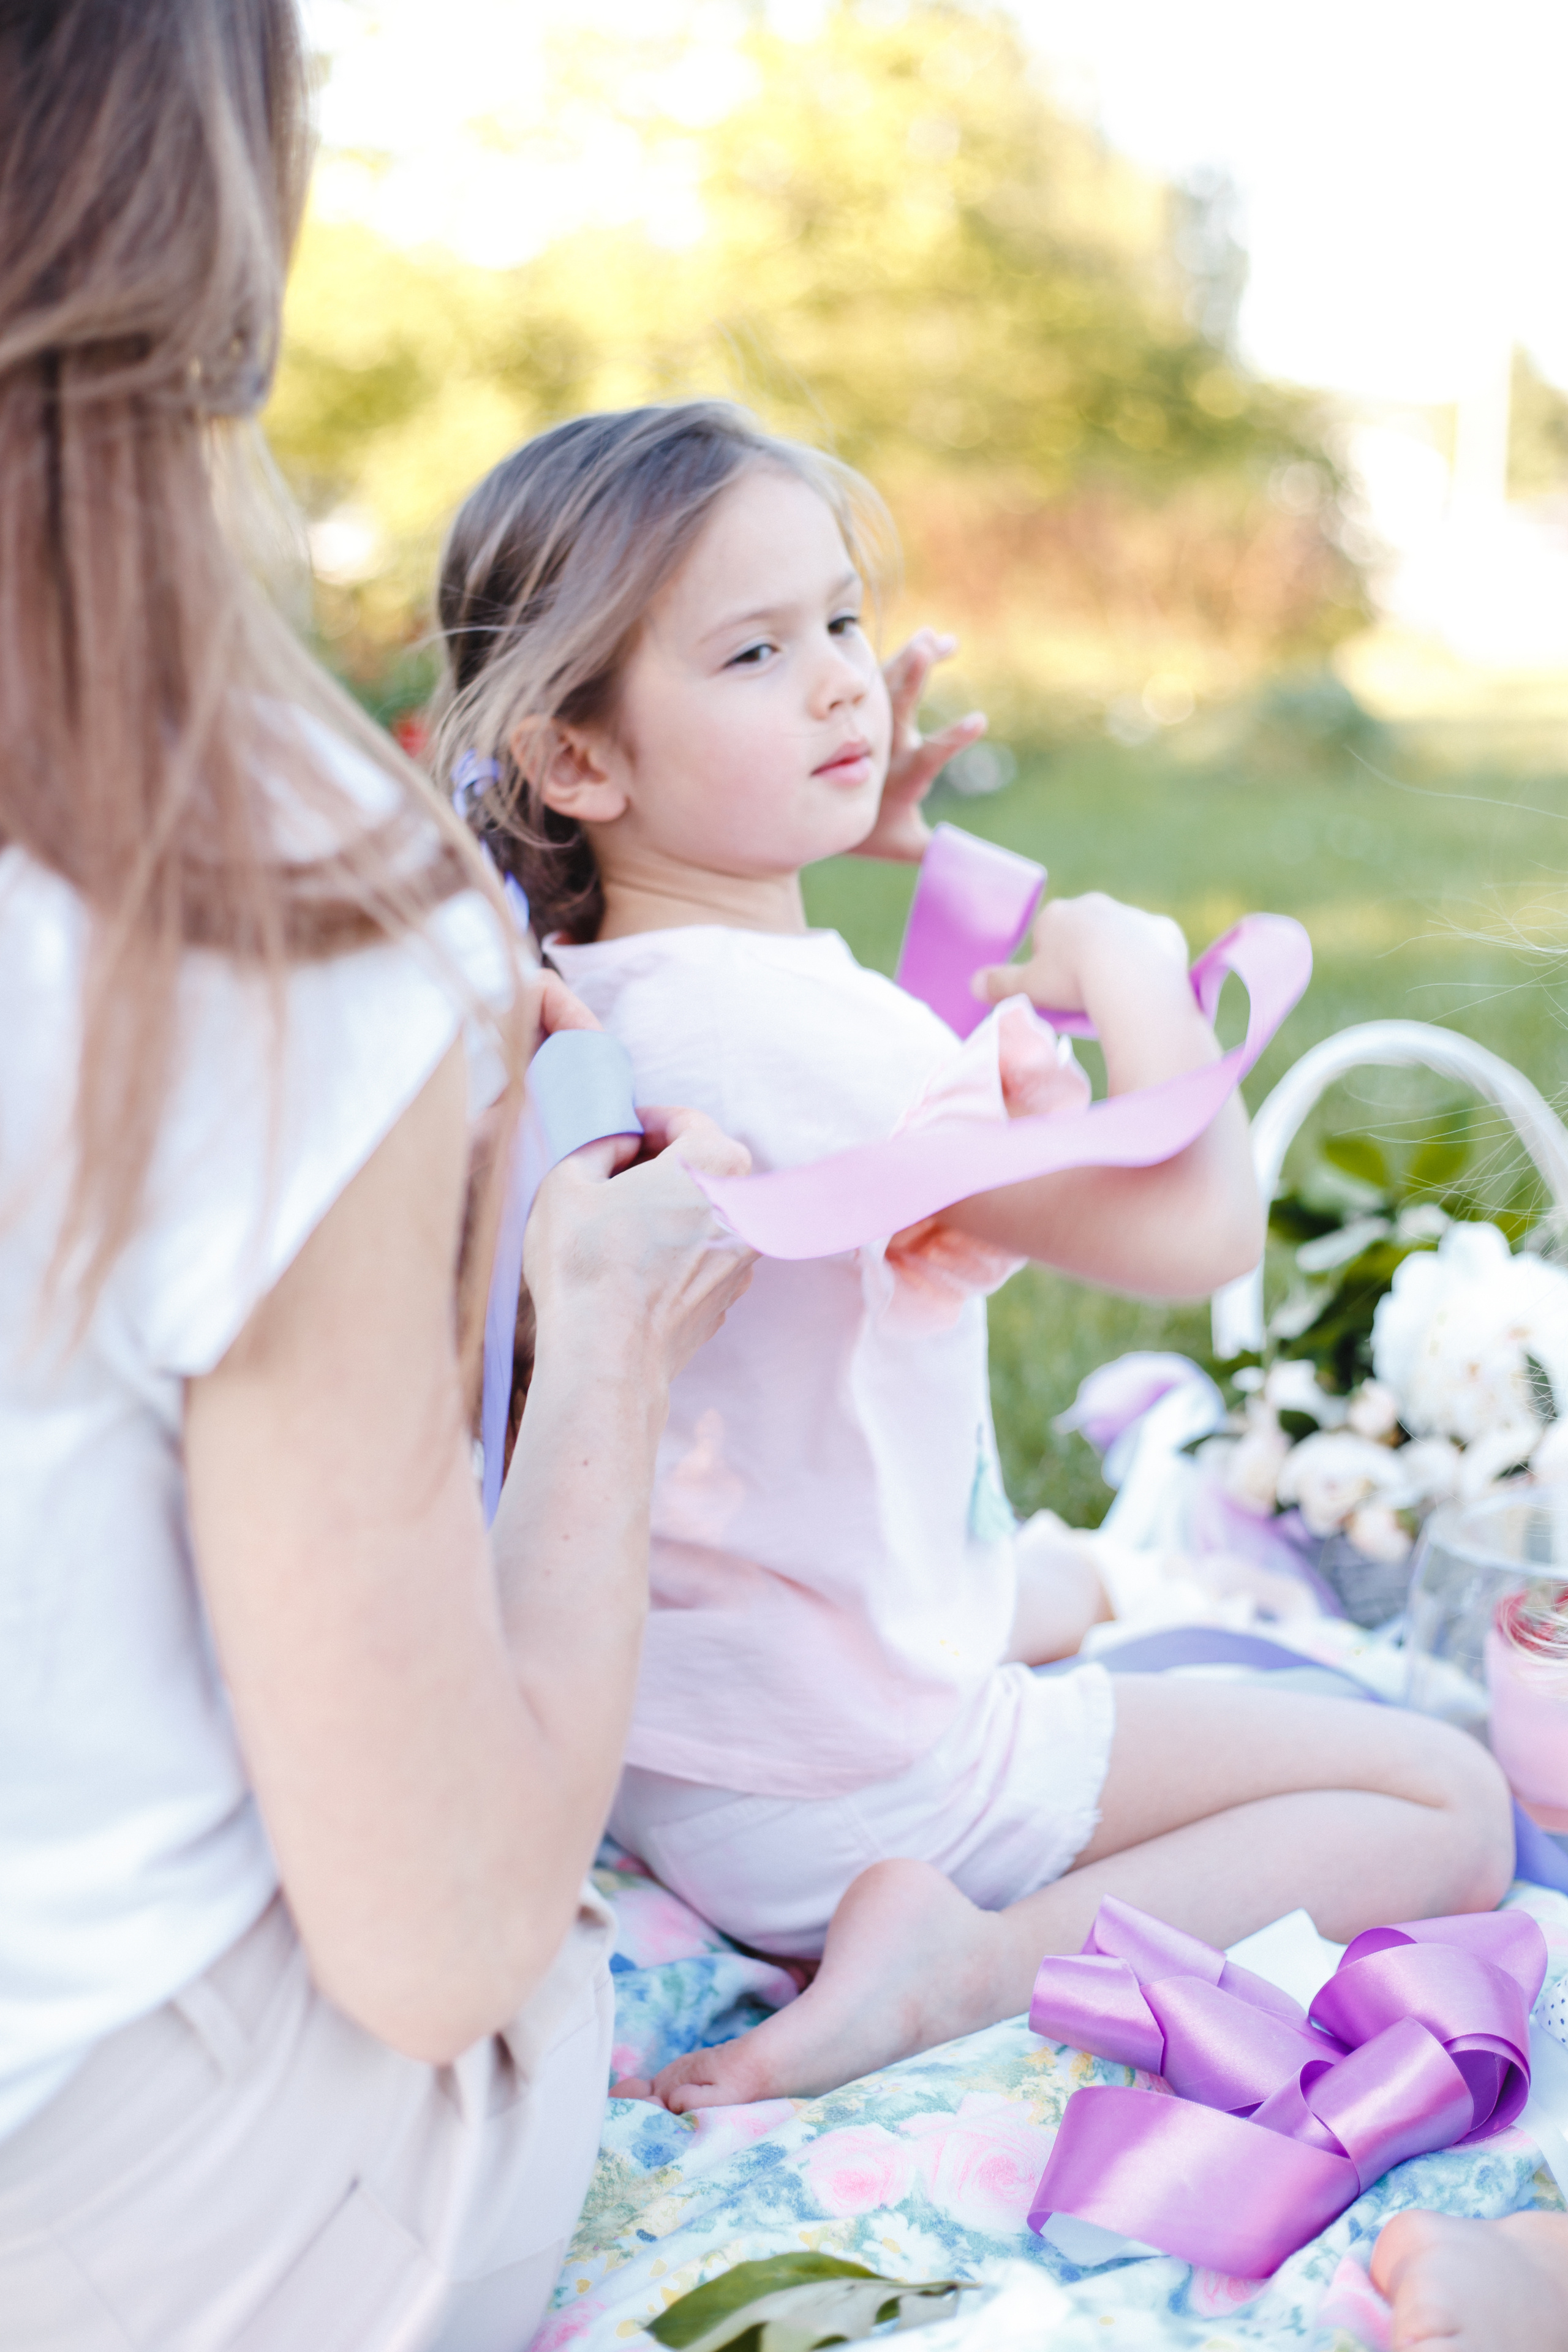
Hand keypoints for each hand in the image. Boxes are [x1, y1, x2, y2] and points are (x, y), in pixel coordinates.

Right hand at [524, 1105, 755, 1387]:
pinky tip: (637, 1262)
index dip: (650, 1119)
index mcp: (715, 1166)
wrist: (607, 1360)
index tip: (624, 1127)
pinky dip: (680, 1248)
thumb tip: (620, 1145)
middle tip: (621, 1168)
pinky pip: (705, 1255)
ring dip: (674, 1206)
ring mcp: (742, 1261)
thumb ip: (600, 1146)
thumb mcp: (568, 1182)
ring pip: (710, 1213)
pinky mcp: (726, 1299)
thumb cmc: (587, 1264)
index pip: (689, 1121)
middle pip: (708, 1166)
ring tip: (624, 1218)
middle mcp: (745, 1210)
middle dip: (666, 1160)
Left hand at [852, 629, 985, 861]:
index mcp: (897, 779)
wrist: (821, 810)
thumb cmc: (873, 832)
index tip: (979, 719)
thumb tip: (969, 873)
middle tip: (927, 647)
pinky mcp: (870, 711)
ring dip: (914, 658)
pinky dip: (910, 658)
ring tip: (935, 635)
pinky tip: (935, 635)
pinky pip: (887, 678)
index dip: (952, 739)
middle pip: (899, 709)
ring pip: (892, 686)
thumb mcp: (898, 845)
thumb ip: (929, 851)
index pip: (928, 757)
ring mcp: (876, 727)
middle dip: (914, 678)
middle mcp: (885, 747)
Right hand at [971, 891, 1187, 1018]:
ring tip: (1118, 993)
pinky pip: (1154, 946)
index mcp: (1057, 914)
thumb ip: (999, 985)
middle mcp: (1094, 905)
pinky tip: (1148, 986)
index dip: (1050, 965)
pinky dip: (1151, 963)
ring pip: (1122, 938)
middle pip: (1085, 933)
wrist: (1131, 976)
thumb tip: (973, 984)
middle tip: (1087, 993)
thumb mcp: (1027, 988)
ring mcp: (1131, 914)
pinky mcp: (1163, 928)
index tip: (1057, 989)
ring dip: (1119, 959)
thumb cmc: (1071, 981)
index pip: (1047, 936)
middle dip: (1085, 956)